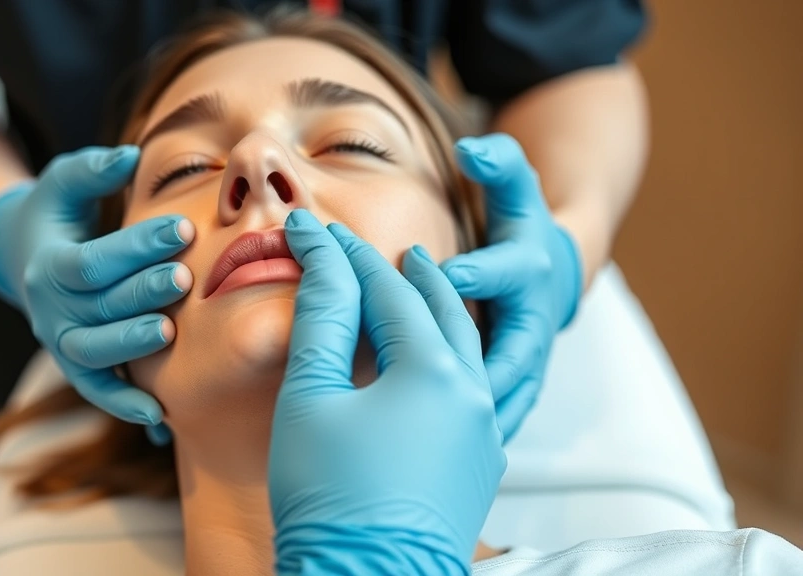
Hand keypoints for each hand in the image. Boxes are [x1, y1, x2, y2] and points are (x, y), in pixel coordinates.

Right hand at [0, 145, 192, 426]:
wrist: (23, 257)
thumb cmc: (56, 214)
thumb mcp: (63, 182)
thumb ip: (92, 170)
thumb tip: (129, 156)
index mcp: (48, 265)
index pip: (92, 260)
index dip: (135, 246)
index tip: (183, 226)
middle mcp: (50, 310)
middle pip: (96, 307)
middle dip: (141, 291)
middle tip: (184, 276)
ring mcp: (62, 342)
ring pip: (94, 352)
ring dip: (131, 344)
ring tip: (169, 332)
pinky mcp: (77, 366)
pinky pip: (98, 390)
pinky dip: (123, 405)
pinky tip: (160, 416)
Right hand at [270, 210, 505, 575]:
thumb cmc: (330, 497)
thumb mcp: (312, 399)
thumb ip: (323, 320)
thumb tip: (325, 260)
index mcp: (433, 371)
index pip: (387, 292)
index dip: (347, 258)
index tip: (318, 232)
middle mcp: (474, 394)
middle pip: (442, 312)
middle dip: (411, 277)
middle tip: (395, 250)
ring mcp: (484, 432)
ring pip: (469, 351)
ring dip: (443, 313)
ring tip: (425, 290)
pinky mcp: (481, 465)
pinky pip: (476, 390)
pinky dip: (454, 359)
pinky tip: (440, 362)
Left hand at [443, 133, 581, 440]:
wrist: (552, 276)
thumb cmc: (520, 228)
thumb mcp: (516, 189)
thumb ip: (500, 164)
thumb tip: (472, 148)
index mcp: (526, 274)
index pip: (505, 273)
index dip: (477, 274)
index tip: (446, 274)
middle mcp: (532, 324)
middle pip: (507, 354)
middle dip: (470, 370)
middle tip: (427, 388)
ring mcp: (528, 364)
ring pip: (503, 399)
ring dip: (473, 422)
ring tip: (431, 444)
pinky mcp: (516, 391)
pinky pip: (494, 421)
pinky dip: (472, 444)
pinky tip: (436, 467)